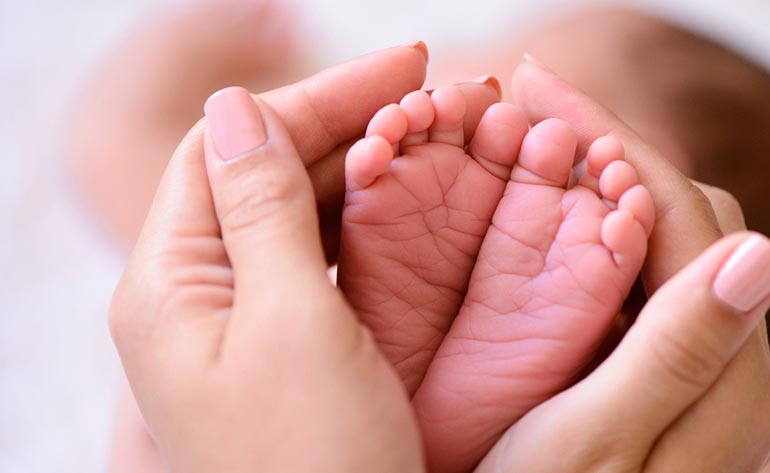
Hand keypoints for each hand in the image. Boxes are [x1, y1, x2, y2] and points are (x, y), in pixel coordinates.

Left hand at [109, 67, 429, 471]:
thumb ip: (260, 211)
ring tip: (429, 132)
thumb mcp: (291, 326)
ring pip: (290, 212)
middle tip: (430, 89)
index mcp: (169, 284)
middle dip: (343, 121)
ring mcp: (236, 323)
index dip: (314, 96)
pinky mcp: (280, 347)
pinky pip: (312, 259)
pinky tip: (404, 200)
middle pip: (260, 172)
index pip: (229, 147)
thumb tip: (233, 108)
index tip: (402, 67)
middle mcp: (192, 296)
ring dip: (355, 165)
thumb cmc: (315, 466)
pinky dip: (358, 220)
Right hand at [477, 56, 769, 471]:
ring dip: (600, 183)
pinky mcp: (662, 372)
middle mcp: (729, 363)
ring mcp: (697, 366)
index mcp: (726, 375)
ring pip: (663, 240)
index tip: (535, 85)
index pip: (682, 214)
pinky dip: (596, 232)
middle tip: (524, 111)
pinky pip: (643, 279)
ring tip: (530, 145)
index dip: (610, 139)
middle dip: (607, 148)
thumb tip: (766, 248)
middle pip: (684, 215)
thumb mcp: (597, 445)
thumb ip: (681, 351)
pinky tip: (547, 216)